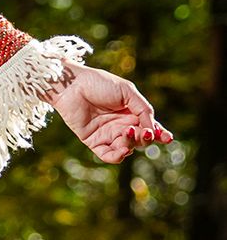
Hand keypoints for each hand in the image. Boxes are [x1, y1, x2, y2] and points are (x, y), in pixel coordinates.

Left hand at [45, 58, 172, 163]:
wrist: (72, 85)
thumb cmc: (99, 83)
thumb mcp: (127, 92)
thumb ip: (143, 109)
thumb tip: (153, 129)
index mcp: (132, 113)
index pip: (150, 128)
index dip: (160, 135)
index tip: (168, 138)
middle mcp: (121, 125)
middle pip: (140, 140)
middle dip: (145, 138)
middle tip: (144, 132)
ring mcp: (108, 134)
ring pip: (127, 148)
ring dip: (131, 144)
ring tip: (127, 132)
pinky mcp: (94, 141)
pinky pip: (108, 155)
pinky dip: (117, 156)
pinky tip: (122, 150)